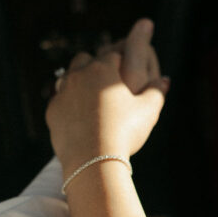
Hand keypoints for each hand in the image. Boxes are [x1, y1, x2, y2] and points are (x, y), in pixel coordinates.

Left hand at [45, 19, 168, 176]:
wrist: (93, 161)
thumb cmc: (125, 132)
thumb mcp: (148, 111)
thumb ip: (157, 91)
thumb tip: (165, 80)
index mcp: (102, 69)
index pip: (112, 55)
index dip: (121, 61)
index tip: (126, 70)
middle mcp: (78, 75)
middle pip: (84, 59)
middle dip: (94, 66)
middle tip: (106, 80)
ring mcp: (62, 93)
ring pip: (67, 77)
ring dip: (78, 82)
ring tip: (92, 97)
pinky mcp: (52, 111)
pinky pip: (59, 101)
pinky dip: (68, 105)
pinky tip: (79, 117)